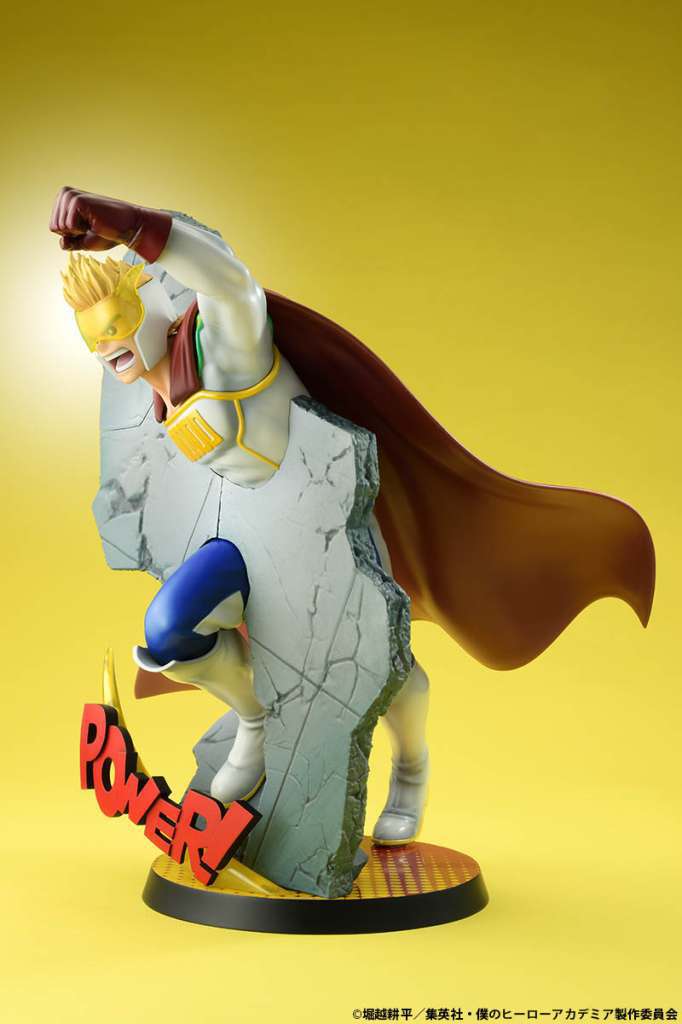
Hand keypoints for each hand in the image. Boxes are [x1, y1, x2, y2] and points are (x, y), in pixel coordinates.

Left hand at [49, 186, 171, 261]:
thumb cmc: (108, 234)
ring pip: (60, 227)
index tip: (87, 228)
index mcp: (64, 200)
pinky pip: (68, 226)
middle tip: (92, 226)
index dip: (71, 236)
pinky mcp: (76, 200)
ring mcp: (70, 195)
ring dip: (78, 232)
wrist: (127, 228)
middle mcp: (65, 194)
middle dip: (73, 234)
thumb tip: (61, 243)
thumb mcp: (84, 241)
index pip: (53, 227)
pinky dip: (81, 230)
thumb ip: (70, 243)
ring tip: (93, 223)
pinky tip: (94, 221)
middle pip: (54, 227)